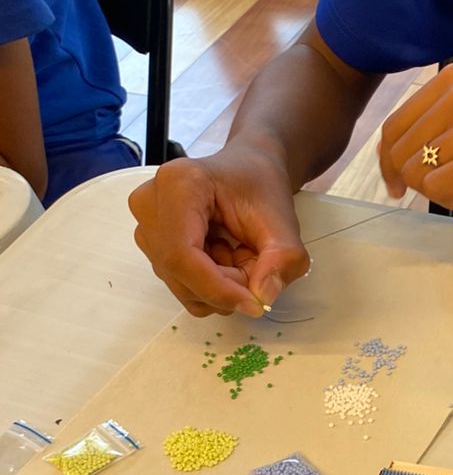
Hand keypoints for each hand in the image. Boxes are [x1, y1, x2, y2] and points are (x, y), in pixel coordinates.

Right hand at [129, 143, 309, 316]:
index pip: (182, 254)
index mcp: (178, 184)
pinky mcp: (151, 242)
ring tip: (241, 255)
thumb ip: (282, 259)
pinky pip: (181, 283)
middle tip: (258, 269)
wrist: (248, 170)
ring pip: (181, 284)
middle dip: (224, 286)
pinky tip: (226, 258)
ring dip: (220, 285)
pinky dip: (211, 284)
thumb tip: (263, 297)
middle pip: (179, 272)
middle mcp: (150, 203)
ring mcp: (147, 224)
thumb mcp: (283, 222)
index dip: (216, 288)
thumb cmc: (260, 186)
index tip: (254, 303)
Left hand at [378, 64, 452, 209]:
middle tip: (450, 190)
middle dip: (416, 181)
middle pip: (402, 153)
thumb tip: (406, 162)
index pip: (396, 126)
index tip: (397, 184)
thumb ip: (449, 125)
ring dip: (441, 192)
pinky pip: (442, 192)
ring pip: (420, 175)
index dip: (389, 162)